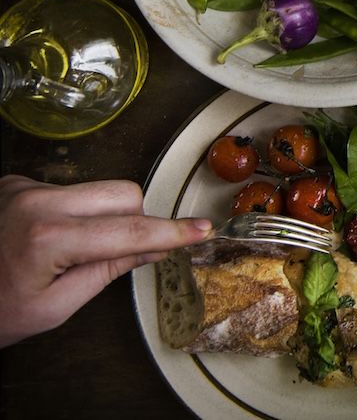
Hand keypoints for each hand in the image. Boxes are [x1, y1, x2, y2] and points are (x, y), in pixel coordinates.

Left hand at [0, 175, 210, 347]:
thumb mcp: (54, 307)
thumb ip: (107, 271)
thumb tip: (153, 246)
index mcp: (49, 238)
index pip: (131, 231)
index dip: (172, 232)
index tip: (203, 230)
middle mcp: (37, 201)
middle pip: (122, 194)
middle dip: (135, 220)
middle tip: (120, 253)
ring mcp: (23, 187)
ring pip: (97, 189)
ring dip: (102, 217)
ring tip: (70, 252)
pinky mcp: (15, 183)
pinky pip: (68, 190)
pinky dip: (73, 212)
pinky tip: (47, 239)